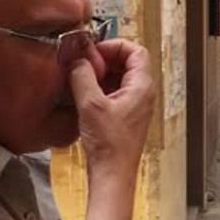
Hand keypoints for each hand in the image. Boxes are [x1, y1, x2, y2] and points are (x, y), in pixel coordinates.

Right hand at [68, 39, 154, 176]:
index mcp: (143, 87)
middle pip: (128, 62)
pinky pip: (114, 92)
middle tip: (85, 64)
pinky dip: (99, 88)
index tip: (94, 52)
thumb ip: (82, 75)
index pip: (136, 50)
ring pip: (120, 77)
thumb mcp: (90, 104)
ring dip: (101, 74)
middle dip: (105, 59)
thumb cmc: (109, 144)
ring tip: (81, 79)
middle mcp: (143, 94)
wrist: (112, 174)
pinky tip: (83, 95)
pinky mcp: (125, 116)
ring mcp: (135, 105)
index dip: (114, 46)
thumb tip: (77, 59)